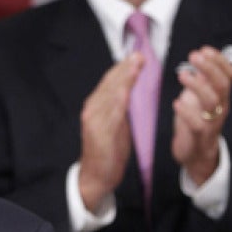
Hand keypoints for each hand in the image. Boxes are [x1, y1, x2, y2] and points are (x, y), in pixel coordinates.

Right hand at [78, 53, 143, 211]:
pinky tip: (126, 89)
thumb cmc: (107, 151)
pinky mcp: (99, 132)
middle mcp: (92, 109)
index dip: (123, 68)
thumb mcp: (115, 125)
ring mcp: (94, 120)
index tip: (137, 56)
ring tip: (135, 64)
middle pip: (110, 83)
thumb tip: (130, 91)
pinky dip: (119, 98)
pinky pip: (111, 112)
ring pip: (110, 94)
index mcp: (96, 106)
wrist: (95, 177)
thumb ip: (120, 108)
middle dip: (125, 68)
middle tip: (140, 54)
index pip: (110, 82)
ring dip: (124, 78)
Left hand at [172, 46, 231, 184]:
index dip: (219, 61)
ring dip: (198, 86)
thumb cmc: (196, 121)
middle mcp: (220, 107)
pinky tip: (177, 102)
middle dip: (210, 68)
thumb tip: (201, 56)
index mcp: (221, 97)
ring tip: (182, 74)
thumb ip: (203, 80)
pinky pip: (197, 124)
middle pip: (222, 85)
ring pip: (212, 102)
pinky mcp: (199, 136)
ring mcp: (211, 122)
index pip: (228, 75)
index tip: (205, 49)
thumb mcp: (200, 98)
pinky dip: (187, 112)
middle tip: (194, 55)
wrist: (197, 155)